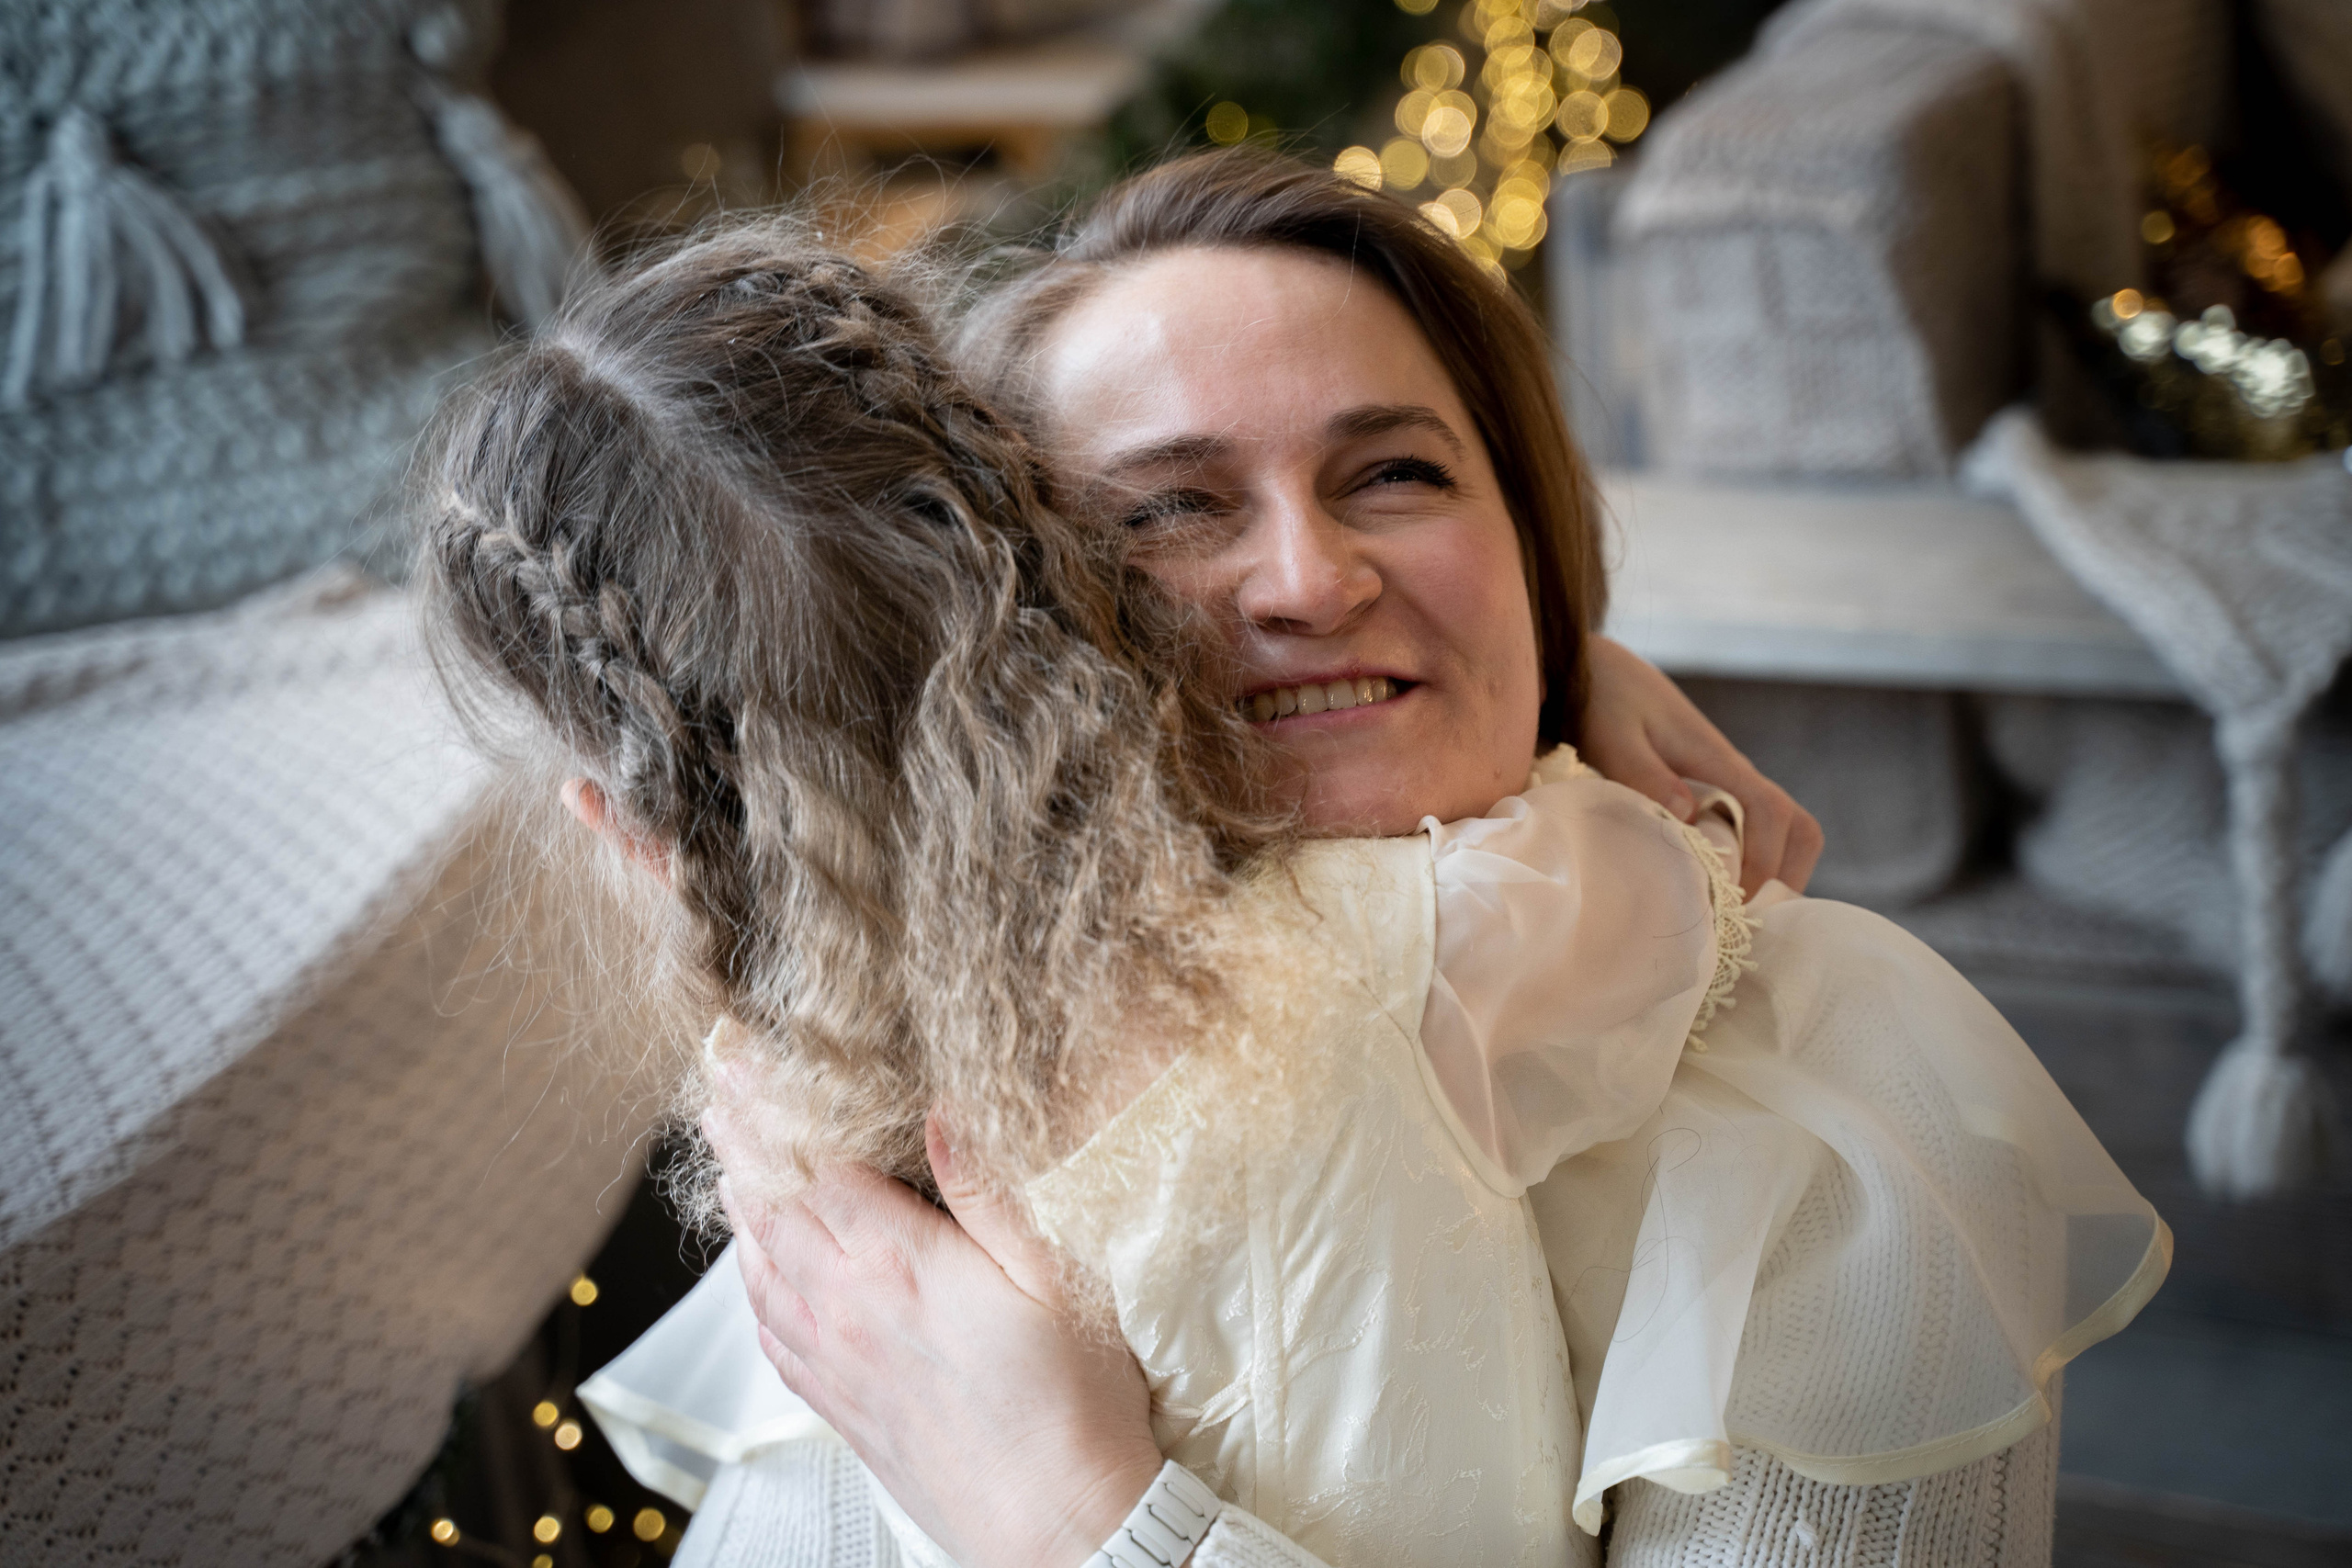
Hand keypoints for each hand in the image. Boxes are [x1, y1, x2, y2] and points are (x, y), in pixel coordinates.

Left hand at [707, 1104, 1161, 1567]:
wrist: (1059, 1527)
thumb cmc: (1074, 1403)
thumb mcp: (1055, 1275)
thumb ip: (986, 1190)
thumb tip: (941, 1112)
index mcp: (902, 1264)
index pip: (808, 1166)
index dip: (767, 1106)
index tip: (737, 1060)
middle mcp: (851, 1309)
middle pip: (769, 1207)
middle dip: (737, 1142)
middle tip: (715, 1091)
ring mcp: (838, 1363)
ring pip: (760, 1269)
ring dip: (736, 1209)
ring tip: (724, 1164)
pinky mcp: (840, 1408)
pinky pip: (771, 1333)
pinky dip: (751, 1286)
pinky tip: (755, 1271)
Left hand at [1579, 636, 1823, 896]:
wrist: (1596, 670)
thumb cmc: (1603, 699)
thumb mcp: (1614, 735)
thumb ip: (1646, 774)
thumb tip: (1689, 819)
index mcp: (1718, 760)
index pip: (1772, 812)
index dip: (1765, 860)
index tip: (1734, 899)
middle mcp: (1733, 774)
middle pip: (1794, 828)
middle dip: (1784, 877)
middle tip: (1745, 923)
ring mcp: (1724, 784)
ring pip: (1777, 833)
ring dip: (1768, 874)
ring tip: (1731, 918)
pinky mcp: (1706, 792)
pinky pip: (1745, 832)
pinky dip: (1744, 864)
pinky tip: (1709, 894)